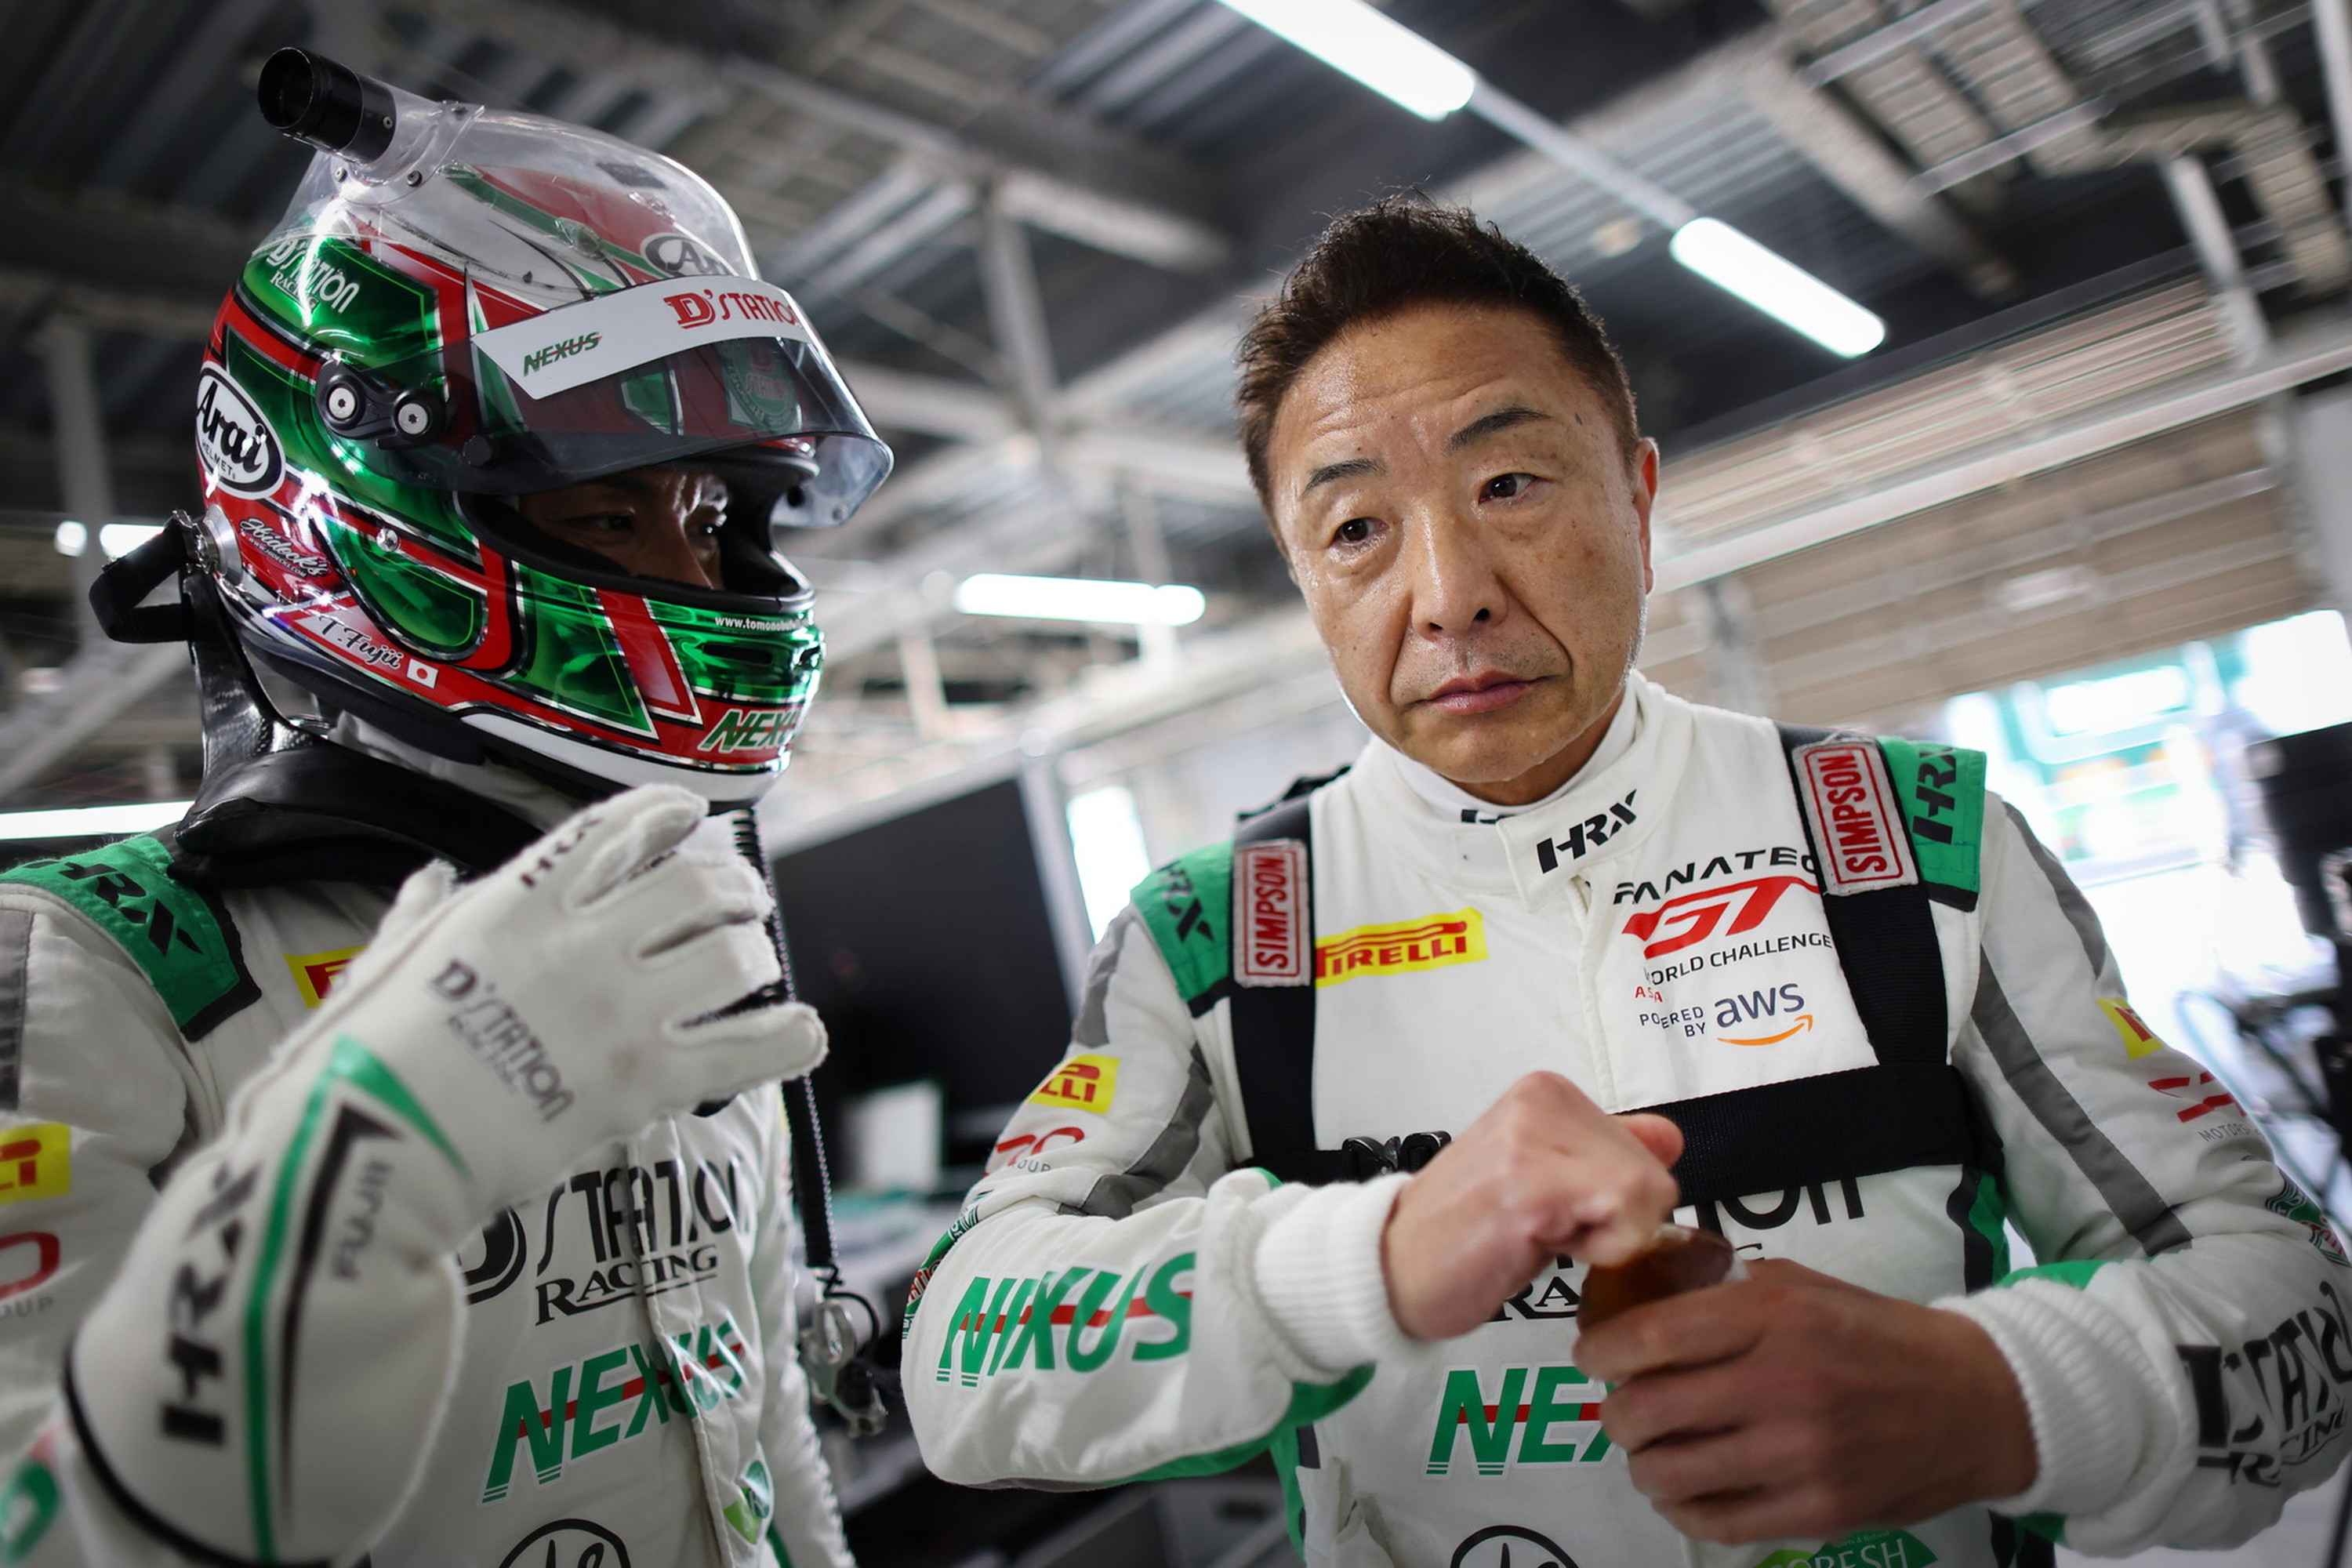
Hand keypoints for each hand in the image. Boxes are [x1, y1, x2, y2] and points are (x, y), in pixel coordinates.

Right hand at [240, 784, 827, 1215]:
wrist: (370, 1151)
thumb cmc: (357, 1061)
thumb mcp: (382, 963)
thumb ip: (420, 917)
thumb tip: (431, 880)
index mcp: (515, 904)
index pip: (618, 829)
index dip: (669, 815)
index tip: (694, 818)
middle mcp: (580, 943)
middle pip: (697, 885)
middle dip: (732, 884)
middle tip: (743, 898)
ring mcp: (619, 1011)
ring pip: (734, 957)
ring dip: (756, 955)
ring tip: (757, 966)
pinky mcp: (643, 1084)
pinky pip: (745, 1051)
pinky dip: (787, 1040)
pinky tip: (802, 1032)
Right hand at [1381, 1071, 1681, 1339]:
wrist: (1389, 1267)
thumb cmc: (1464, 1231)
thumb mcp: (1543, 1176)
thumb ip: (1606, 1152)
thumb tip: (1670, 1139)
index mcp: (1545, 1092)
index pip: (1645, 1150)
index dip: (1614, 1203)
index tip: (1555, 1213)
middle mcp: (1541, 1100)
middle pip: (1653, 1173)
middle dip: (1613, 1221)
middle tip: (1542, 1230)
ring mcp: (1533, 1139)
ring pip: (1646, 1192)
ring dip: (1604, 1238)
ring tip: (1537, 1235)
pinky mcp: (1531, 1186)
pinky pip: (1626, 1215)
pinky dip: (1600, 1249)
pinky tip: (1541, 1246)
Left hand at [1577, 1259, 2037, 1542]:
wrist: (1976, 1401)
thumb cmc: (1878, 1335)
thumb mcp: (1804, 1287)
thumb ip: (1727, 1290)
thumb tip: (1647, 1289)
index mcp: (1773, 1317)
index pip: (1653, 1336)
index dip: (1602, 1351)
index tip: (1590, 1357)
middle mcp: (1781, 1385)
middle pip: (1648, 1411)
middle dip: (1614, 1413)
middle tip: (1620, 1409)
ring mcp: (1800, 1456)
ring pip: (1671, 1473)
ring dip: (1643, 1464)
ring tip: (1650, 1452)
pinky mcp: (1819, 1512)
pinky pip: (1717, 1521)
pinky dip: (1683, 1509)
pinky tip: (1683, 1492)